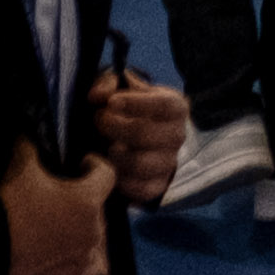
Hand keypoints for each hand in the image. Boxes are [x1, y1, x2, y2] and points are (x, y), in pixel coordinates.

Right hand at [0, 146, 110, 274]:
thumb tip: (29, 133)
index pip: (107, 174)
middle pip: (101, 209)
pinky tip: (74, 255)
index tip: (82, 163)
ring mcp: (83, 258)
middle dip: (87, 200)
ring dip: (88, 231)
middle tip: (63, 197)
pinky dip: (88, 262)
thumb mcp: (20, 165)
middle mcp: (92, 230)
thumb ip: (31, 145)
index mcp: (87, 200)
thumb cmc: (6, 208)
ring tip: (67, 227)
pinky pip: (94, 271)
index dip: (95, 165)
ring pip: (99, 240)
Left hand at [88, 72, 188, 205]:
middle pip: (147, 134)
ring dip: (115, 154)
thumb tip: (97, 96)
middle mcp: (177, 136)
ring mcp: (169, 163)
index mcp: (175, 108)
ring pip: (140, 164)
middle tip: (99, 120)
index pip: (163, 106)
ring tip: (104, 146)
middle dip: (116, 127)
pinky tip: (109, 167)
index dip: (136, 104)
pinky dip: (120, 180)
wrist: (134, 136)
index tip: (111, 102)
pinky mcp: (157, 186)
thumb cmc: (127, 108)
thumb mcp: (120, 89)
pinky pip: (139, 189)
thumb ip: (108, 85)